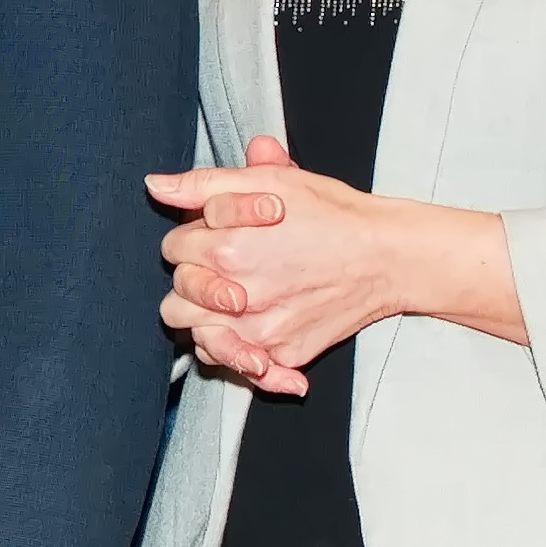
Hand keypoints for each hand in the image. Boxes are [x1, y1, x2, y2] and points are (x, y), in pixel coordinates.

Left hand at [146, 136, 523, 390]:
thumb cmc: (334, 214)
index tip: (214, 237)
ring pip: (198, 338)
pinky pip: (237, 366)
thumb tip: (156, 185)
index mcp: (227, 246)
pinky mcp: (282, 354)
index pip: (172, 250)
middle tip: (222, 272)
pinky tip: (253, 336)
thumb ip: (205, 184)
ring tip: (233, 304)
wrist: (388, 256)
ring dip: (207, 322)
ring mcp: (260, 330)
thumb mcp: (271, 181)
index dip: (191, 239)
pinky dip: (241, 355)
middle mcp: (238, 293)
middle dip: (192, 284)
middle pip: (175, 300)